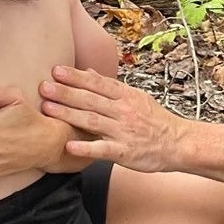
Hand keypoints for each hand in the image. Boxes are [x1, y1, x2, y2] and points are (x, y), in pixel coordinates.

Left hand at [40, 67, 187, 172]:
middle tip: (44, 87)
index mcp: (126, 97)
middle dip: (66, 93)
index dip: (76, 76)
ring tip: (48, 109)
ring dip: (69, 115)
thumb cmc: (156, 121)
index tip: (56, 70)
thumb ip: (111, 87)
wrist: (179, 143)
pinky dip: (86, 148)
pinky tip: (69, 145)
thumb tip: (89, 72)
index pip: (98, 83)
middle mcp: (124, 111)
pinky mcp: (125, 152)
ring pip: (93, 121)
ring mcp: (124, 132)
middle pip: (91, 100)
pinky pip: (103, 150)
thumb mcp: (136, 98)